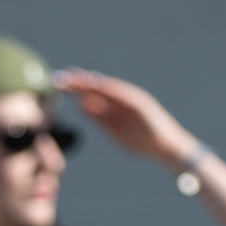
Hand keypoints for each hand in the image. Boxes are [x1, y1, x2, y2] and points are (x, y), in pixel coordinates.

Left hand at [55, 69, 196, 170]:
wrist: (166, 148)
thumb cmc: (142, 141)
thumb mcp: (115, 129)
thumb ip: (100, 116)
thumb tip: (82, 104)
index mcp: (116, 105)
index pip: (93, 93)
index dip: (77, 87)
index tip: (60, 83)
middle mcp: (124, 98)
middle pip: (98, 87)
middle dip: (79, 82)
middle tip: (59, 78)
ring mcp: (132, 99)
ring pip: (108, 88)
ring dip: (91, 83)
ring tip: (73, 79)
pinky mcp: (141, 104)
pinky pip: (122, 95)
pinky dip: (109, 89)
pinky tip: (95, 85)